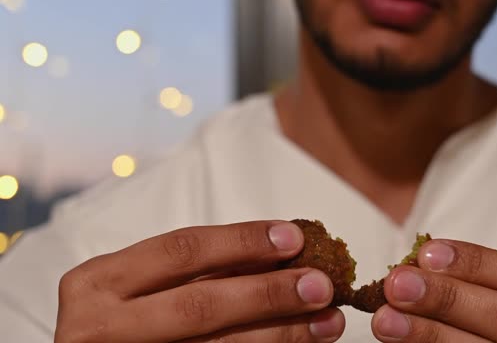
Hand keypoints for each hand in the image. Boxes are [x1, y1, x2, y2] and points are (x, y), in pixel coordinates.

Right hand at [55, 220, 344, 342]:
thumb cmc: (116, 320)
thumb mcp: (138, 285)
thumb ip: (195, 270)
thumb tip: (275, 250)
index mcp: (98, 282)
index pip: (181, 251)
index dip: (242, 241)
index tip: (293, 236)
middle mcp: (101, 327)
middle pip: (201, 304)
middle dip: (269, 292)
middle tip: (320, 283)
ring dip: (281, 333)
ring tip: (326, 321)